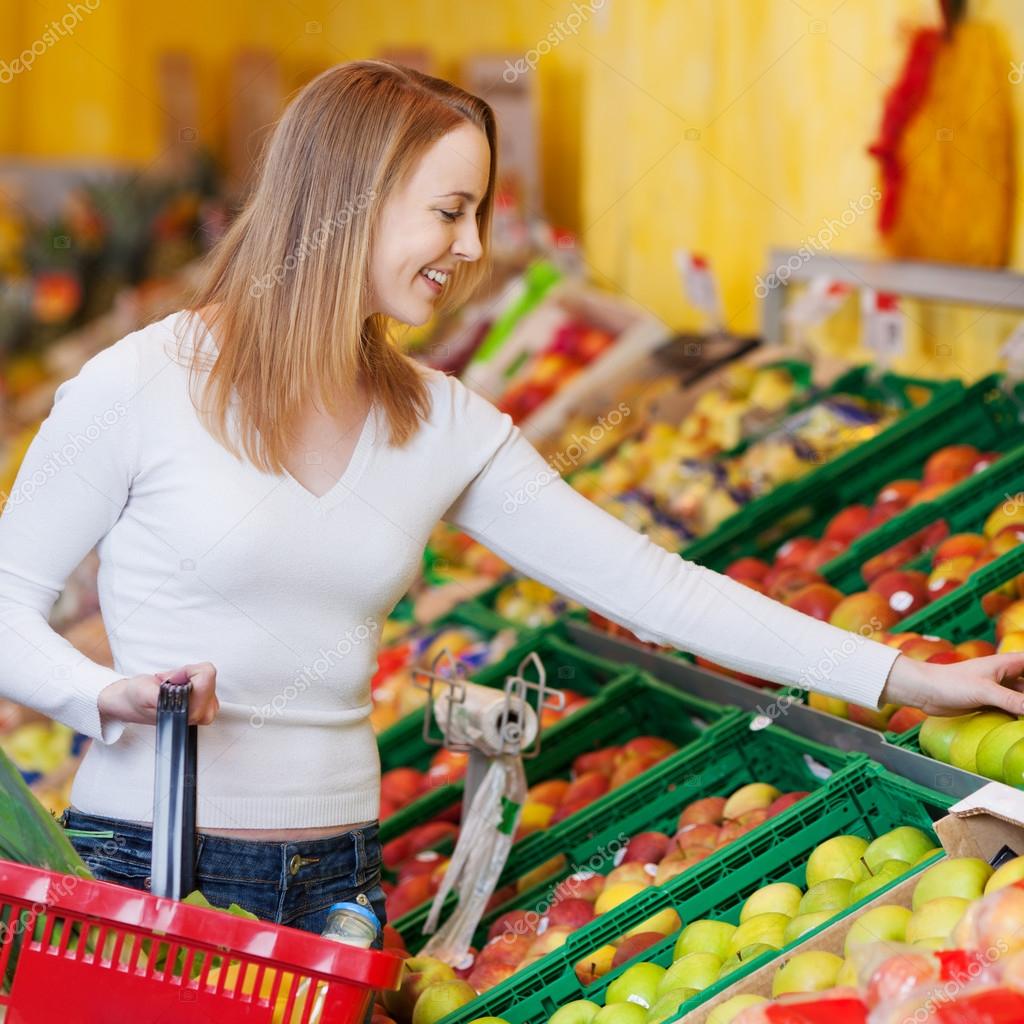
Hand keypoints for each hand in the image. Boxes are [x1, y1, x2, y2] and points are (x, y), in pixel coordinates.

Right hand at [98, 663, 219, 726]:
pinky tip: (178, 686)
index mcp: (187, 715)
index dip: (185, 672)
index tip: (169, 680)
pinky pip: (207, 677)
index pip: (206, 677)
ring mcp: (206, 709)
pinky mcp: (208, 702)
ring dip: (188, 675)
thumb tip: (174, 691)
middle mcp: (200, 715)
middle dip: (186, 673)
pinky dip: (192, 676)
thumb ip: (161, 694)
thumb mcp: (144, 692)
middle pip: (208, 674)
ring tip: (170, 685)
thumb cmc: (137, 698)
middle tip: (168, 683)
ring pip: (208, 674)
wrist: (132, 702)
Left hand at [881, 652, 1023, 716]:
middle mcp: (1004, 675)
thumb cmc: (950, 683)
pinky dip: (1019, 715)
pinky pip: (1012, 708)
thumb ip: (1014, 700)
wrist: (924, 691)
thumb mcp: (986, 691)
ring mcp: (997, 689)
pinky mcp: (989, 702)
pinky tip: (1020, 725)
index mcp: (1005, 663)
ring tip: (1023, 720)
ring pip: (1022, 698)